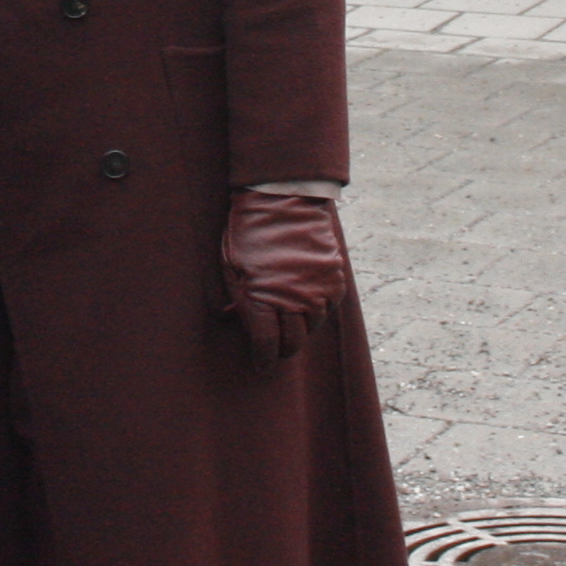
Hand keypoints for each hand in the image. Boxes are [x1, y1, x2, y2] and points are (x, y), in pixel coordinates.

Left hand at [217, 190, 347, 366]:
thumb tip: (234, 320)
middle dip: (282, 349)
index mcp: (261, 299)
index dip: (263, 360)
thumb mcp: (230, 266)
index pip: (266, 346)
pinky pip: (328, 308)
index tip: (261, 365)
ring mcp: (317, 291)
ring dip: (300, 328)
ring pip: (312, 327)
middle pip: (292, 343)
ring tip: (289, 318)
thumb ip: (237, 299)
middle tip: (275, 347)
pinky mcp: (334, 280)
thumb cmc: (249, 232)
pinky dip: (317, 309)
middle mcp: (292, 301)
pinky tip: (305, 301)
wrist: (283, 200)